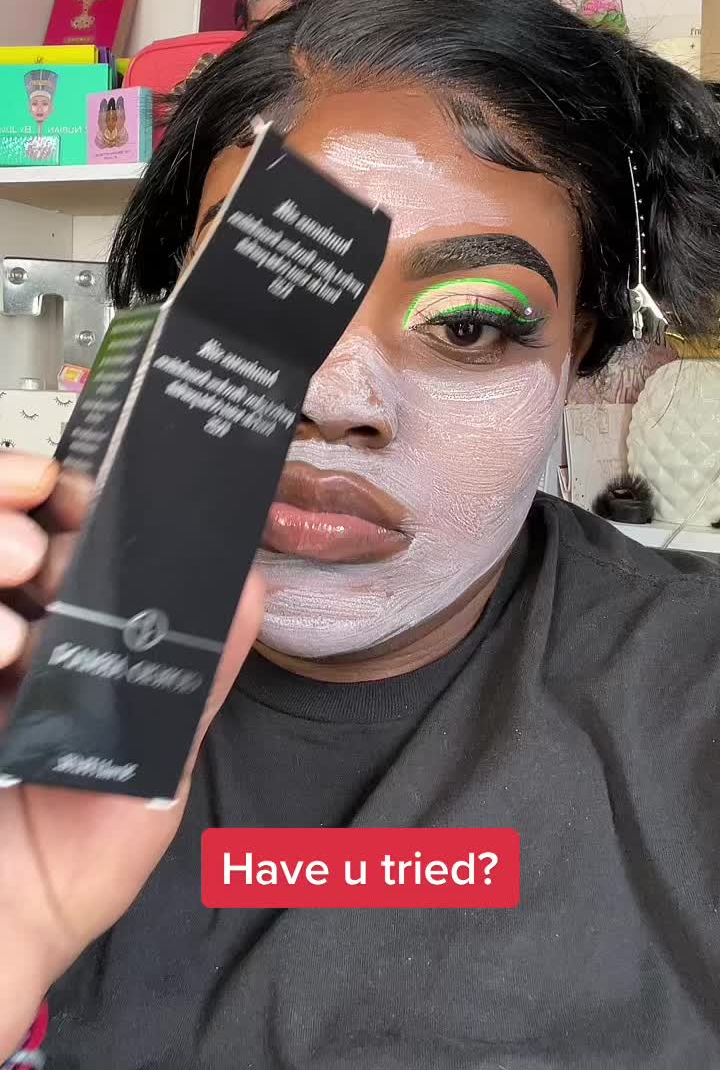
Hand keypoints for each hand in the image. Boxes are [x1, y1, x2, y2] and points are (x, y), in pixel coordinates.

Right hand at [0, 454, 263, 1055]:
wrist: (10, 939)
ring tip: (17, 557)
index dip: (58, 486)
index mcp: (43, 629)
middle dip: (11, 488)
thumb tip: (251, 584)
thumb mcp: (159, 761)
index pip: (38, 524)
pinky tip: (2, 645)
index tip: (87, 475)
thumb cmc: (83, 848)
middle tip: (47, 497)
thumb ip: (197, 671)